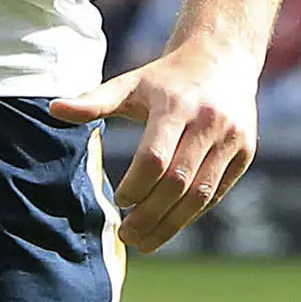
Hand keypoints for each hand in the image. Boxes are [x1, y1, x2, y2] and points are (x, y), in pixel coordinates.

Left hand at [50, 43, 258, 252]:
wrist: (222, 59)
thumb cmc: (166, 79)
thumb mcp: (131, 84)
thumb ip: (94, 100)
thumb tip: (54, 109)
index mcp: (176, 104)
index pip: (155, 157)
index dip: (135, 185)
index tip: (118, 201)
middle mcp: (209, 121)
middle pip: (178, 182)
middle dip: (151, 215)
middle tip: (127, 236)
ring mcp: (232, 138)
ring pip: (201, 194)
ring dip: (172, 224)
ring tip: (146, 242)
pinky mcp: (246, 152)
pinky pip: (217, 192)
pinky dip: (192, 213)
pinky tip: (170, 225)